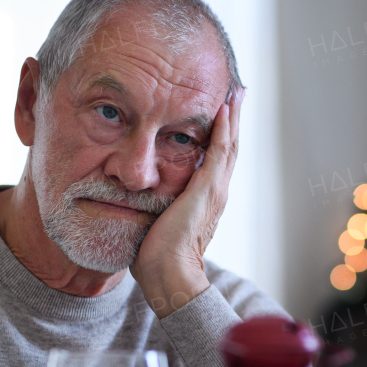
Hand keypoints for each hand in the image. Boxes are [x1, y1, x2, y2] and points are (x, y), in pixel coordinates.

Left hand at [130, 86, 243, 317]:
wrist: (168, 274)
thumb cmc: (155, 256)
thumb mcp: (154, 218)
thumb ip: (152, 202)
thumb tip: (131, 192)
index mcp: (205, 198)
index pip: (216, 157)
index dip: (219, 133)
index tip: (219, 112)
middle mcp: (216, 191)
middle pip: (229, 146)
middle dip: (232, 118)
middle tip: (236, 93)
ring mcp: (215, 189)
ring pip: (229, 144)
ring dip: (232, 116)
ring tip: (235, 93)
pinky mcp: (208, 189)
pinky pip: (220, 151)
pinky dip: (224, 129)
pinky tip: (224, 109)